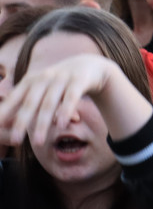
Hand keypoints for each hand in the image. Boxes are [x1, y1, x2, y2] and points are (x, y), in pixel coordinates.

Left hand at [0, 54, 120, 148]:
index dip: (5, 112)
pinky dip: (65, 111)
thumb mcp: (40, 90)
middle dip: (22, 122)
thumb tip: (3, 126)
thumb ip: (24, 104)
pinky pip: (71, 98)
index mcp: (30, 80)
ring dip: (42, 123)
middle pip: (30, 102)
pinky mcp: (79, 80)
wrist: (89, 65)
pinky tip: (61, 125)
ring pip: (49, 103)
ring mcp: (62, 78)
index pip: (15, 98)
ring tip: (37, 143)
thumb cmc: (59, 83)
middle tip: (15, 141)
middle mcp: (44, 78)